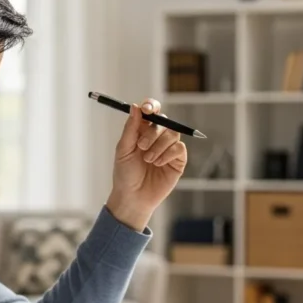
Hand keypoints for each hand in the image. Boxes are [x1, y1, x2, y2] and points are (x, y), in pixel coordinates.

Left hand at [107, 98, 186, 230]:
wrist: (133, 197)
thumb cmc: (125, 174)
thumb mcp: (123, 149)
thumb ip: (131, 128)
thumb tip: (135, 106)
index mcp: (142, 130)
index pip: (151, 111)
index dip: (151, 106)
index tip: (147, 109)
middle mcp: (157, 137)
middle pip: (164, 121)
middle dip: (152, 132)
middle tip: (141, 146)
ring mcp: (169, 148)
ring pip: (173, 134)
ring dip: (159, 146)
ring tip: (148, 160)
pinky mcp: (178, 160)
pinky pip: (179, 148)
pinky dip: (168, 154)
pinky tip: (158, 164)